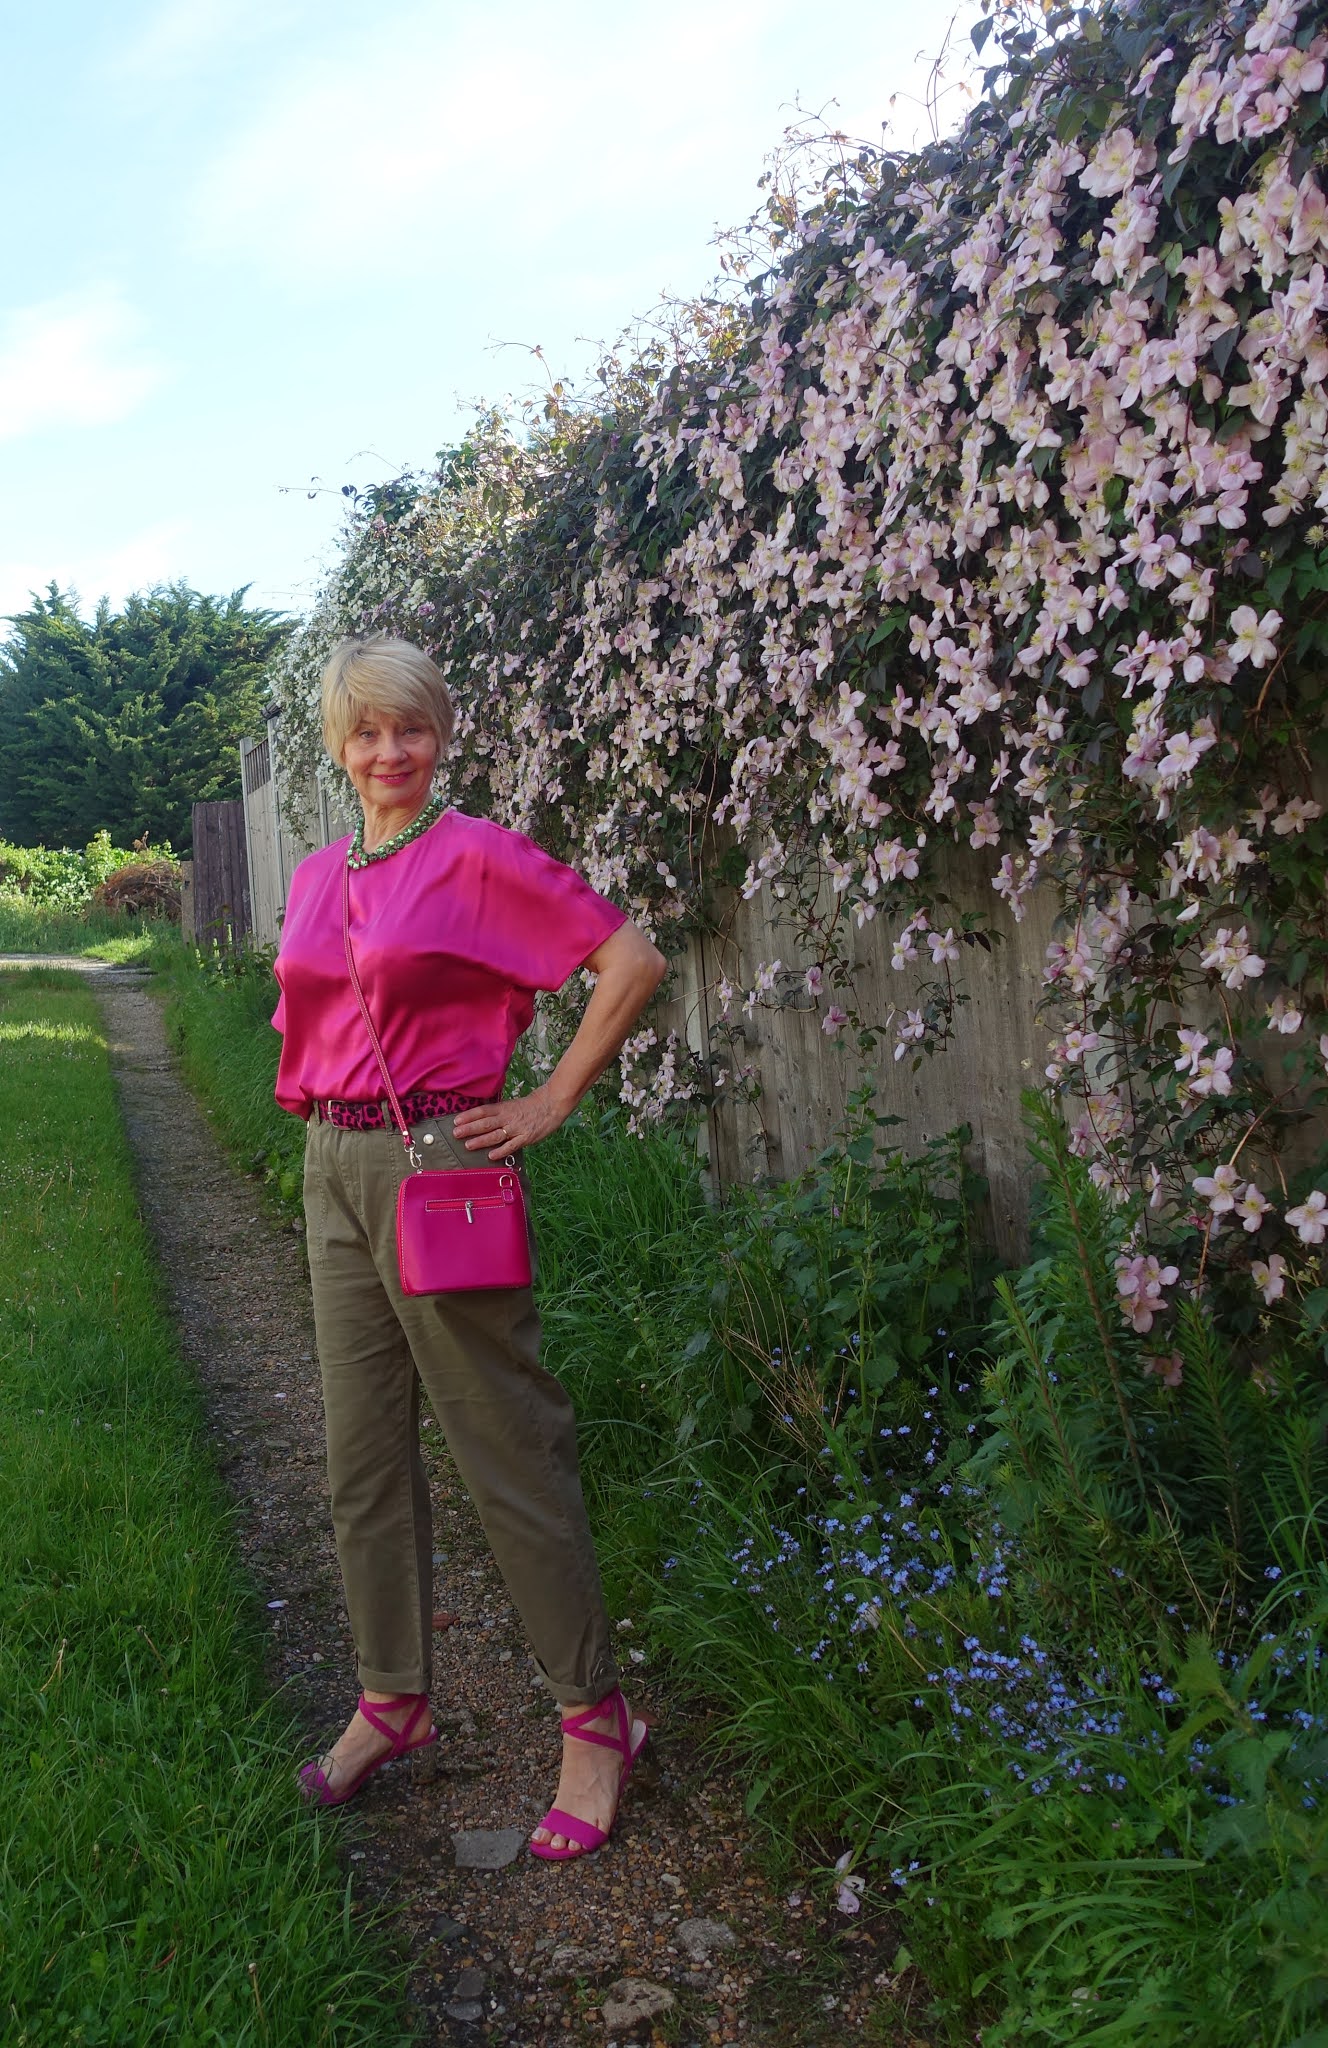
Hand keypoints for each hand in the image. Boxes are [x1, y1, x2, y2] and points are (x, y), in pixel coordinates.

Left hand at [452, 1084, 569, 1160]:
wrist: (552, 1104)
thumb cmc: (531, 1105)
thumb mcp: (512, 1105)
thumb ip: (499, 1113)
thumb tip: (481, 1120)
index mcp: (504, 1108)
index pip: (483, 1111)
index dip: (469, 1116)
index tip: (456, 1120)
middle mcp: (508, 1117)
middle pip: (486, 1123)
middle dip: (470, 1129)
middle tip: (455, 1134)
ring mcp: (517, 1128)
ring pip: (496, 1135)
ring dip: (481, 1140)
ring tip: (468, 1145)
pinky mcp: (526, 1138)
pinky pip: (511, 1146)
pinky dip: (501, 1151)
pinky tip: (491, 1156)